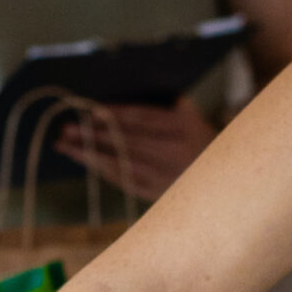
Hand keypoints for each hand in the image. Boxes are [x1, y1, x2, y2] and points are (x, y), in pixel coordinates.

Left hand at [52, 98, 217, 201]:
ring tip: (65, 146)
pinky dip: (104, 171)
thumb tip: (121, 96)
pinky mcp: (161, 195)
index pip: (141, 118)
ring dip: (90, 156)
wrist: (226, 179)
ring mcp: (168, 177)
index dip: (112, 115)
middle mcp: (176, 153)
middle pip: (127, 142)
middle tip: (66, 128)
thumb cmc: (198, 138)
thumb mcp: (189, 114)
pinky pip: (126, 182)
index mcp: (183, 127)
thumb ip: (163, 103)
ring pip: (122, 165)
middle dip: (93, 135)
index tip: (87, 111)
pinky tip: (86, 162)